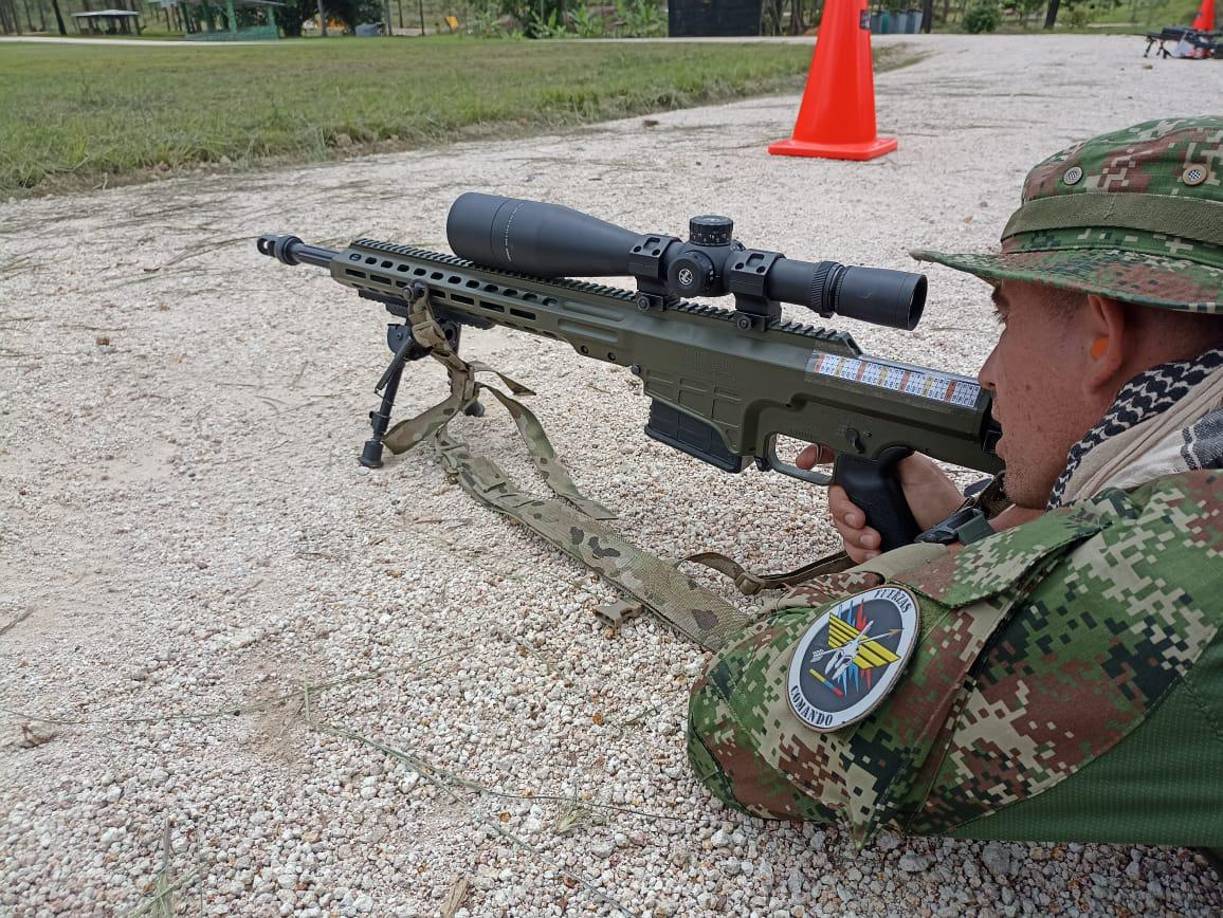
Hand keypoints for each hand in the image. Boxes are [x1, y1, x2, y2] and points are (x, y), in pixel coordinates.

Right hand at [796, 444, 964, 562]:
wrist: (953, 532)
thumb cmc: (939, 498)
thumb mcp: (919, 469)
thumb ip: (894, 453)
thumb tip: (874, 441)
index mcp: (872, 471)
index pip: (836, 457)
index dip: (817, 455)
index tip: (806, 462)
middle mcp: (865, 493)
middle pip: (834, 499)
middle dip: (843, 512)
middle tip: (861, 520)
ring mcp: (867, 518)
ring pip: (840, 526)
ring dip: (854, 535)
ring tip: (876, 540)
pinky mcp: (870, 542)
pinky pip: (851, 548)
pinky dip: (861, 552)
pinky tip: (876, 552)